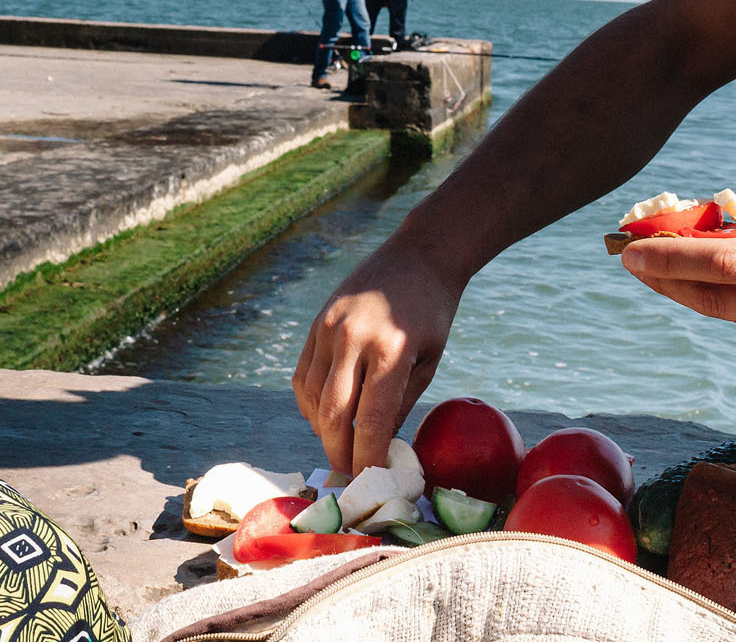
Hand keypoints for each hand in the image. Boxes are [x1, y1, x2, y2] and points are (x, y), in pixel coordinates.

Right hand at [293, 237, 465, 475]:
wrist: (417, 255)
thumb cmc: (432, 312)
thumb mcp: (429, 360)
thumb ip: (401, 404)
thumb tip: (379, 446)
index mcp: (391, 350)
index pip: (371, 419)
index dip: (367, 455)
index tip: (369, 478)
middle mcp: (353, 338)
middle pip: (335, 414)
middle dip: (339, 452)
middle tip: (349, 473)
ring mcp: (329, 328)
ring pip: (313, 398)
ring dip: (323, 430)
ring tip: (340, 446)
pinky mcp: (316, 323)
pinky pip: (303, 376)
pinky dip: (311, 403)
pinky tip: (326, 416)